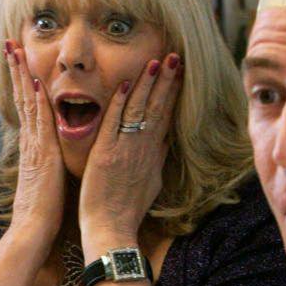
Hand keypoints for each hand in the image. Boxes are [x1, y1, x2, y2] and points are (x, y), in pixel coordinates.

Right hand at [3, 38, 64, 245]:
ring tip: (15, 51)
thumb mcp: (47, 179)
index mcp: (33, 146)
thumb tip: (52, 155)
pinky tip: (36, 81)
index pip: (28, 106)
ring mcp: (33, 145)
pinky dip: (37, 100)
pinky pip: (39, 120)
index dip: (23, 82)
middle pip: (23, 97)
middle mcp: (30, 141)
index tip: (20, 60)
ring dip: (22, 75)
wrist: (33, 229)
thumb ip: (48, 163)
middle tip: (11, 43)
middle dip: (16, 69)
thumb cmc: (43, 211)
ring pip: (27, 102)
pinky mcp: (41, 153)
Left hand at [79, 53, 181, 248]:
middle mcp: (143, 148)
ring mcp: (125, 150)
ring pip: (138, 110)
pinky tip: (124, 84)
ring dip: (147, 84)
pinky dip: (119, 104)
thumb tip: (166, 143)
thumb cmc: (128, 210)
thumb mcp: (152, 184)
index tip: (179, 73)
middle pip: (157, 107)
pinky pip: (114, 123)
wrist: (112, 229)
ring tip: (156, 61)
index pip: (166, 116)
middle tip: (174, 56)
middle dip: (167, 80)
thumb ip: (157, 160)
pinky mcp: (106, 154)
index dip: (173, 93)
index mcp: (153, 154)